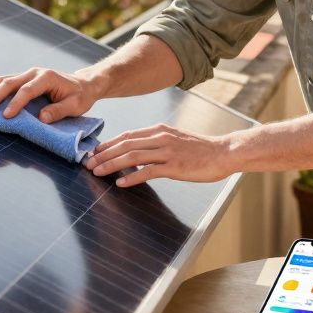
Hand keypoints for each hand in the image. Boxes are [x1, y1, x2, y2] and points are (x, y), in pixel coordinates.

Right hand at [0, 66, 99, 121]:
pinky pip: (4, 81)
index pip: (27, 90)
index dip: (16, 103)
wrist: (83, 84)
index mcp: (47, 77)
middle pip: (9, 82)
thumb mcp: (75, 105)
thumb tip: (42, 118)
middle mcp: (34, 73)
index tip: (6, 116)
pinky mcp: (22, 79)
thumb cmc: (79, 96)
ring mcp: (27, 74)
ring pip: (2, 80)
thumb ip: (59, 111)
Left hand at [84, 123, 234, 186]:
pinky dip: (132, 176)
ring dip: (112, 164)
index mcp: (159, 130)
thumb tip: (136, 152)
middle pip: (125, 144)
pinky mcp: (175, 166)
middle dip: (104, 154)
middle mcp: (161, 138)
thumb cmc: (200, 150)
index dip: (108, 144)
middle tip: (88, 163)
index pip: (127, 135)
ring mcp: (168, 151)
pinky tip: (120, 183)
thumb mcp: (175, 139)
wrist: (223, 153)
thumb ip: (156, 143)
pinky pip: (149, 171)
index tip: (94, 152)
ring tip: (97, 172)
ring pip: (132, 156)